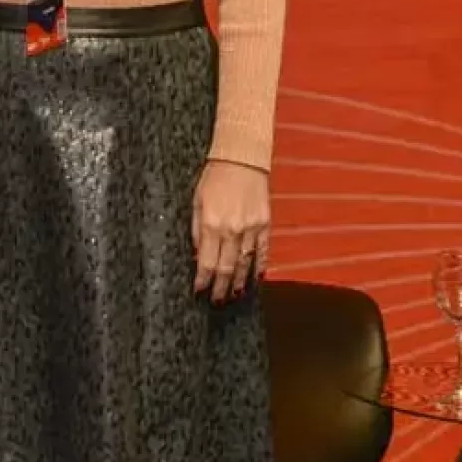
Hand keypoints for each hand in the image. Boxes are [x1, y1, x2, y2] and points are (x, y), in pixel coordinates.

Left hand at [192, 159, 270, 303]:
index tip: (199, 291)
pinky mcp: (265, 225)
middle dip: (221, 287)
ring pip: (245, 263)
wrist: (242, 160)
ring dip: (239, 282)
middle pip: (226, 267)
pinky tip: (256, 279)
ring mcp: (251, 228)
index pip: (207, 261)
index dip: (203, 279)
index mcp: (212, 224)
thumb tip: (198, 254)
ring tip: (234, 295)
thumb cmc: (214, 177)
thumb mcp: (196, 202)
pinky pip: (262, 251)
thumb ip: (196, 230)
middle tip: (217, 301)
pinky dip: (259, 267)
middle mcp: (232, 230)